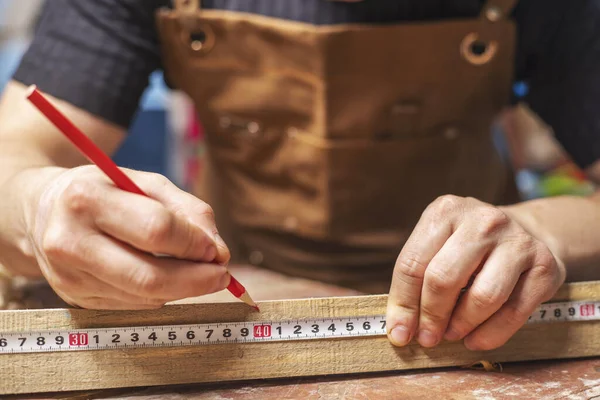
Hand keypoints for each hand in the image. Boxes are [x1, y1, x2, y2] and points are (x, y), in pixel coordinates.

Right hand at [25, 165, 230, 309]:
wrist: (42, 210)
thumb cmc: (105, 191)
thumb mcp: (146, 183)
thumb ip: (189, 211)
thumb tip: (220, 251)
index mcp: (86, 199)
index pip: (155, 230)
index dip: (194, 243)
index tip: (216, 249)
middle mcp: (70, 241)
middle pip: (149, 277)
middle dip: (197, 280)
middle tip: (222, 275)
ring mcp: (68, 276)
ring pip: (144, 298)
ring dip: (183, 289)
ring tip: (197, 272)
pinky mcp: (74, 297)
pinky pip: (133, 305)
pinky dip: (160, 295)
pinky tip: (165, 277)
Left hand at [386, 195, 565, 350]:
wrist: (524, 231)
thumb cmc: (467, 246)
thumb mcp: (436, 246)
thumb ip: (415, 280)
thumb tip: (400, 329)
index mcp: (445, 211)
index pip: (412, 263)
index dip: (403, 303)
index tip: (399, 332)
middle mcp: (482, 220)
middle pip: (444, 279)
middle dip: (431, 316)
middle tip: (428, 338)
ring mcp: (517, 240)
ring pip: (482, 297)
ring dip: (461, 326)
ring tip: (452, 335)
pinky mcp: (545, 265)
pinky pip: (514, 311)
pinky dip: (491, 334)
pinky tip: (476, 339)